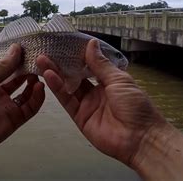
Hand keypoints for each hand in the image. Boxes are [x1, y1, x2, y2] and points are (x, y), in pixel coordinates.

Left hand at [0, 43, 44, 161]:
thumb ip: (3, 66)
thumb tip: (16, 48)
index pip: (5, 69)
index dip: (16, 60)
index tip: (28, 50)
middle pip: (17, 81)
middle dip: (27, 71)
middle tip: (38, 61)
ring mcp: (7, 107)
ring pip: (26, 94)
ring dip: (34, 84)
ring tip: (41, 73)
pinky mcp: (15, 120)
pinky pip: (30, 108)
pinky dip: (37, 98)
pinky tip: (40, 87)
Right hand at [36, 39, 164, 166]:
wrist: (140, 138)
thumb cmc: (137, 107)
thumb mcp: (119, 80)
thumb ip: (100, 64)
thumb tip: (91, 44)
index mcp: (109, 81)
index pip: (89, 65)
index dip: (77, 55)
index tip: (64, 43)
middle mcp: (97, 91)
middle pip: (75, 75)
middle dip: (62, 63)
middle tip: (48, 50)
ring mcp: (87, 104)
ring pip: (67, 86)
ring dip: (55, 73)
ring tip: (42, 59)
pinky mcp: (80, 117)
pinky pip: (66, 100)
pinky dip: (57, 87)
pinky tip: (49, 75)